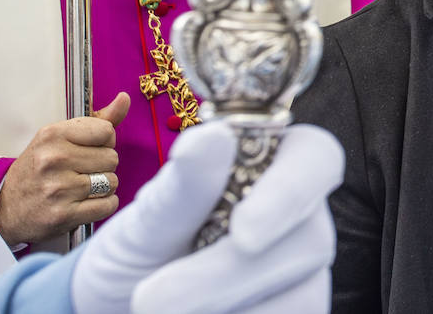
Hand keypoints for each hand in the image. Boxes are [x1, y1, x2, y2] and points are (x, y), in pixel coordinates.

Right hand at [0, 93, 129, 245]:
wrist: (5, 207)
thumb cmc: (39, 168)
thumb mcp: (60, 138)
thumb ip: (98, 120)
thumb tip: (125, 98)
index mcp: (53, 135)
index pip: (106, 132)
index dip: (103, 142)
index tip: (86, 150)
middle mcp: (53, 159)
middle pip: (112, 158)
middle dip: (102, 166)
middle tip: (79, 172)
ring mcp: (58, 188)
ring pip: (112, 182)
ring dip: (103, 187)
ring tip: (80, 188)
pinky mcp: (63, 215)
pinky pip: (108, 205)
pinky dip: (103, 206)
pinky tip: (84, 203)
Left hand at [72, 121, 342, 313]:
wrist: (118, 313)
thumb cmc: (137, 255)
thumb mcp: (144, 225)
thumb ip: (183, 188)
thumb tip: (213, 135)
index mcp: (272, 163)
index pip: (314, 158)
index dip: (291, 190)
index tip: (244, 231)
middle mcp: (302, 213)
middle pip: (309, 237)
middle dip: (229, 275)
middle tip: (152, 299)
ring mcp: (304, 269)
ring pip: (303, 294)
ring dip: (228, 307)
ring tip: (158, 311)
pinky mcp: (298, 306)